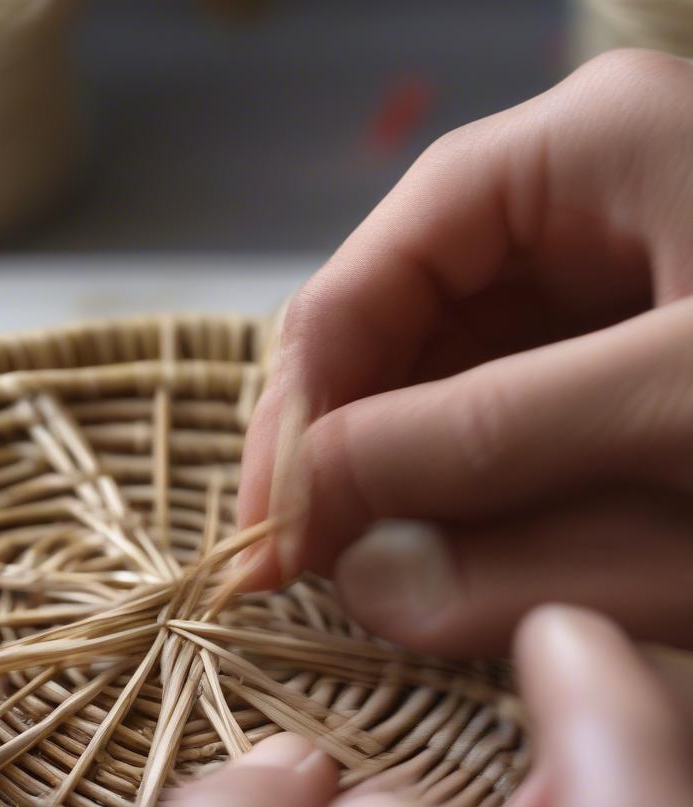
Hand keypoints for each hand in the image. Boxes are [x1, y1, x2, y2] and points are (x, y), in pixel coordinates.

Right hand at [239, 48, 692, 655]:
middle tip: (298, 558)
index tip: (275, 534)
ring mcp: (595, 274)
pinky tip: (440, 544)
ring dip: (390, 472)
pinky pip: (498, 409)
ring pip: (436, 372)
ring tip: (355, 564)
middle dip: (338, 442)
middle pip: (392, 317)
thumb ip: (507, 478)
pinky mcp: (618, 347)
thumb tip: (350, 562)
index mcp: (587, 155)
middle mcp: (576, 200)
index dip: (307, 408)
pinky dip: (459, 483)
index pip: (376, 271)